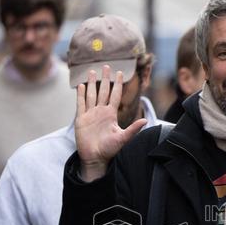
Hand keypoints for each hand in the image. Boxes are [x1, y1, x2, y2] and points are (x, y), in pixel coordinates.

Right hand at [76, 65, 146, 180]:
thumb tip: (145, 121)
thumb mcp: (122, 138)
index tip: (120, 73)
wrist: (95, 158)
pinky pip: (80, 104)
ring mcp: (90, 114)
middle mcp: (101, 112)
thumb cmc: (109, 150)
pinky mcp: (81, 119)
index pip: (115, 95)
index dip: (117, 84)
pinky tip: (81, 86)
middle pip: (103, 91)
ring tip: (91, 72)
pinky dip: (80, 95)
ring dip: (91, 83)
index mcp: (111, 114)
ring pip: (91, 95)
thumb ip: (133, 129)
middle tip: (106, 66)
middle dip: (105, 79)